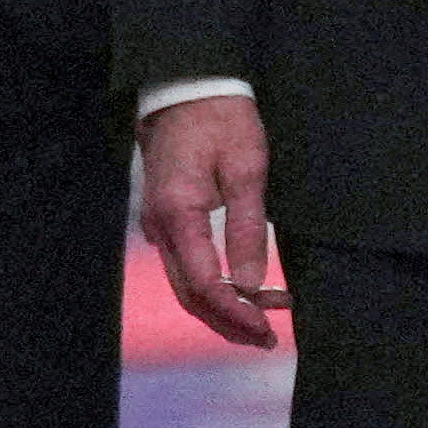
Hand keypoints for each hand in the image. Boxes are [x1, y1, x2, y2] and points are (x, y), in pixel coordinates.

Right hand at [139, 91, 282, 347]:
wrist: (186, 88)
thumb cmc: (222, 121)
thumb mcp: (247, 169)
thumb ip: (248, 228)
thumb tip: (252, 283)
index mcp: (178, 214)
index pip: (205, 284)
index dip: (236, 312)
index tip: (267, 329)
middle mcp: (160, 227)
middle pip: (190, 294)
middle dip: (229, 322)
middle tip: (268, 339)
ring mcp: (159, 224)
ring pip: (188, 284)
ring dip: (225, 307)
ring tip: (265, 322)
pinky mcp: (167, 219)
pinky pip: (188, 265)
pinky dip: (216, 285)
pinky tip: (248, 289)